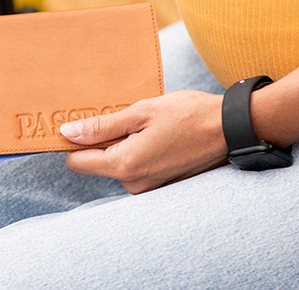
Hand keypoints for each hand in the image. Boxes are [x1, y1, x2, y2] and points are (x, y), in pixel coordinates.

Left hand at [60, 90, 226, 193]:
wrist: (230, 128)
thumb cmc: (188, 115)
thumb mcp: (141, 111)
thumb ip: (102, 126)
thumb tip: (68, 133)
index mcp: (125, 165)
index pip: (77, 162)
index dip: (74, 141)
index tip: (83, 122)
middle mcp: (134, 184)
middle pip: (99, 163)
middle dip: (106, 140)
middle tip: (128, 116)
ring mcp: (149, 187)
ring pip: (120, 164)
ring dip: (126, 144)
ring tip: (150, 125)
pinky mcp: (162, 185)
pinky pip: (138, 168)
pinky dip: (141, 151)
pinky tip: (159, 136)